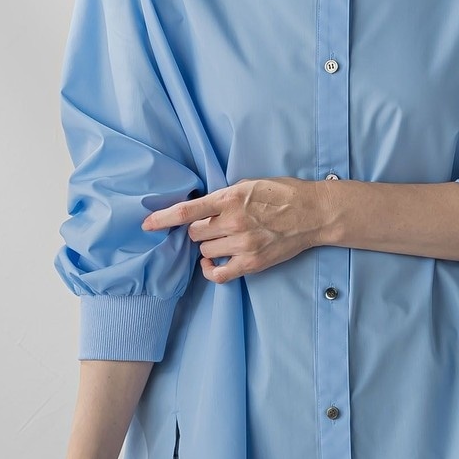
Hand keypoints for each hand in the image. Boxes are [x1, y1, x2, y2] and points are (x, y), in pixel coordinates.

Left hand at [141, 176, 331, 282]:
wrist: (312, 213)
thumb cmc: (282, 194)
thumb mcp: (249, 184)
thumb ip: (223, 196)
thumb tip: (200, 208)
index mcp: (230, 198)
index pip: (187, 210)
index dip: (163, 218)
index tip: (146, 224)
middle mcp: (233, 222)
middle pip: (194, 234)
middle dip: (199, 230)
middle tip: (214, 226)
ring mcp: (242, 244)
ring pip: (205, 252)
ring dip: (209, 247)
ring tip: (225, 239)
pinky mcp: (252, 262)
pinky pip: (219, 274)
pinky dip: (212, 270)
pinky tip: (214, 264)